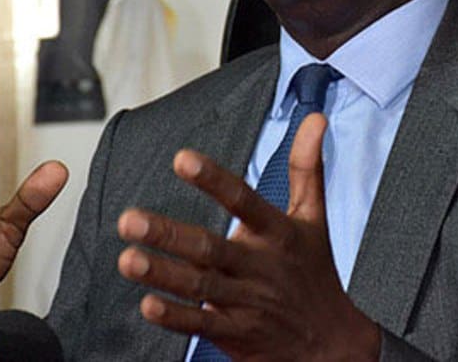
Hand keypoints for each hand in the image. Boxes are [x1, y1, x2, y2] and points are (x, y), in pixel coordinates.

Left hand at [117, 113, 380, 360]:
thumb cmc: (315, 272)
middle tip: (129, 220)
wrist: (331, 343)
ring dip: (162, 274)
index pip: (244, 200)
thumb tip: (316, 118)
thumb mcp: (315, 217)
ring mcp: (248, 302)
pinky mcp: (237, 334)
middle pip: (211, 248)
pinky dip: (176, 317)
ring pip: (200, 285)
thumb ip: (306, 166)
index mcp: (278, 232)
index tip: (182, 159)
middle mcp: (261, 266)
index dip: (215, 180)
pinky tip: (148, 305)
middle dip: (169, 234)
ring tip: (126, 259)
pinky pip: (203, 325)